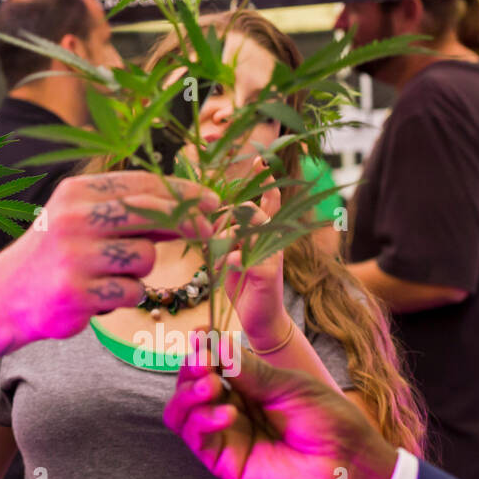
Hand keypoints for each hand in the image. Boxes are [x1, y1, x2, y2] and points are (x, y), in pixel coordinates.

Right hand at [0, 171, 219, 341]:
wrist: (7, 294)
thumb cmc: (56, 254)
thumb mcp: (83, 220)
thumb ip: (130, 214)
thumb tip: (190, 208)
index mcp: (76, 193)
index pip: (141, 184)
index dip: (183, 192)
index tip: (213, 201)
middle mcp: (74, 218)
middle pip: (150, 212)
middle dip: (187, 222)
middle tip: (210, 230)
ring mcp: (75, 256)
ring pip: (144, 258)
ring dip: (140, 270)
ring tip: (110, 274)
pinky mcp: (78, 292)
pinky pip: (132, 292)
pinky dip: (125, 296)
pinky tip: (99, 295)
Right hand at [163, 332, 396, 478]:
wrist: (347, 462)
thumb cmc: (327, 420)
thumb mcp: (287, 384)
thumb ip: (248, 368)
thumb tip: (214, 340)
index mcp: (246, 386)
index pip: (209, 364)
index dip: (199, 349)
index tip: (199, 333)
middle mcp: (229, 407)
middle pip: (188, 384)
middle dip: (191, 368)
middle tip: (204, 361)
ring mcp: (224, 434)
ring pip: (180, 411)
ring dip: (188, 394)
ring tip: (211, 385)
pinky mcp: (223, 460)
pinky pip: (195, 437)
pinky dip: (202, 420)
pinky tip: (227, 414)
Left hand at [210, 162, 288, 343]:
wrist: (260, 319)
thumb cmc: (241, 283)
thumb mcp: (229, 253)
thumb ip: (224, 234)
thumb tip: (206, 218)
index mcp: (263, 233)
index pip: (267, 200)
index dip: (265, 180)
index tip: (261, 159)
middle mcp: (271, 239)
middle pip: (248, 210)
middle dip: (224, 221)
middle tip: (211, 238)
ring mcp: (272, 254)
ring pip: (243, 230)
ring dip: (221, 243)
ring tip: (215, 262)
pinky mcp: (267, 273)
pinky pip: (240, 256)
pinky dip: (225, 261)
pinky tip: (219, 270)